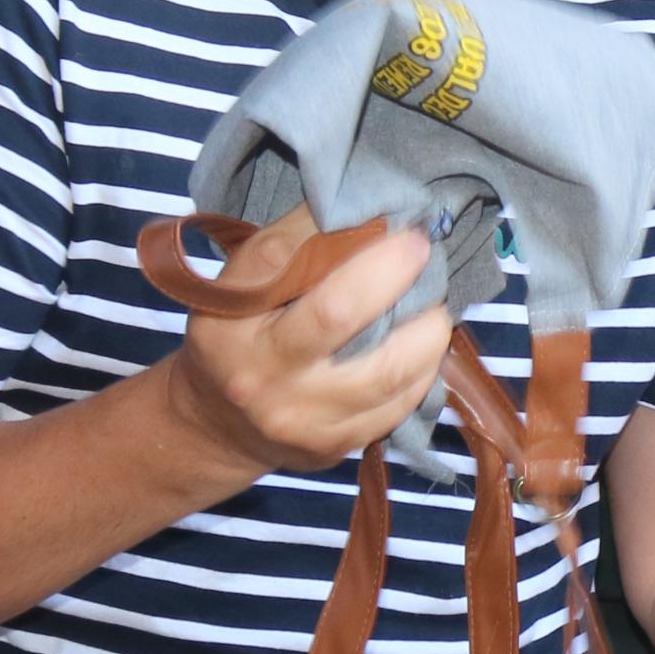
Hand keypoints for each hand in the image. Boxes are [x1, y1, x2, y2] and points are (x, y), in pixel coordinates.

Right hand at [161, 216, 450, 480]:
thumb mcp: (238, 290)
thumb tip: (366, 208)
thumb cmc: (239, 337)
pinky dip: (425, 366)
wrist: (218, 427)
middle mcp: (258, 370)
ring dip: (426, 325)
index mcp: (228, 319)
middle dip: (391, 270)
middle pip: (337, 311)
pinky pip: (400, 402)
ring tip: (436, 299)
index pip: (280, 257)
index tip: (378, 209)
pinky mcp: (335, 444)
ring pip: (387, 367)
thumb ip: (291, 251)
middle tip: (420, 245)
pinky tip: (426, 344)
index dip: (336, 226)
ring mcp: (299, 416)